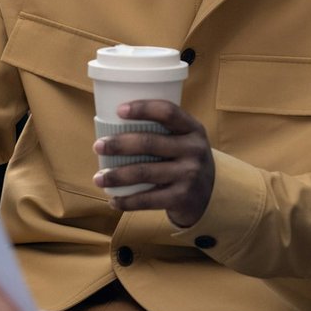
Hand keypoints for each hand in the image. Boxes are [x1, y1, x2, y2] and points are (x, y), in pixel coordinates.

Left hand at [93, 100, 215, 226]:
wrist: (212, 195)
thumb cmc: (185, 160)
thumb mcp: (185, 140)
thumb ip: (162, 131)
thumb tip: (112, 125)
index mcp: (192, 128)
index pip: (168, 112)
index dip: (143, 108)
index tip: (119, 110)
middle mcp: (193, 149)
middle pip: (150, 142)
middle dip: (119, 144)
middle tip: (98, 146)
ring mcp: (189, 174)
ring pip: (144, 172)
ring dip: (116, 176)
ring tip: (98, 177)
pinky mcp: (182, 197)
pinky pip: (147, 199)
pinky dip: (126, 201)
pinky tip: (113, 201)